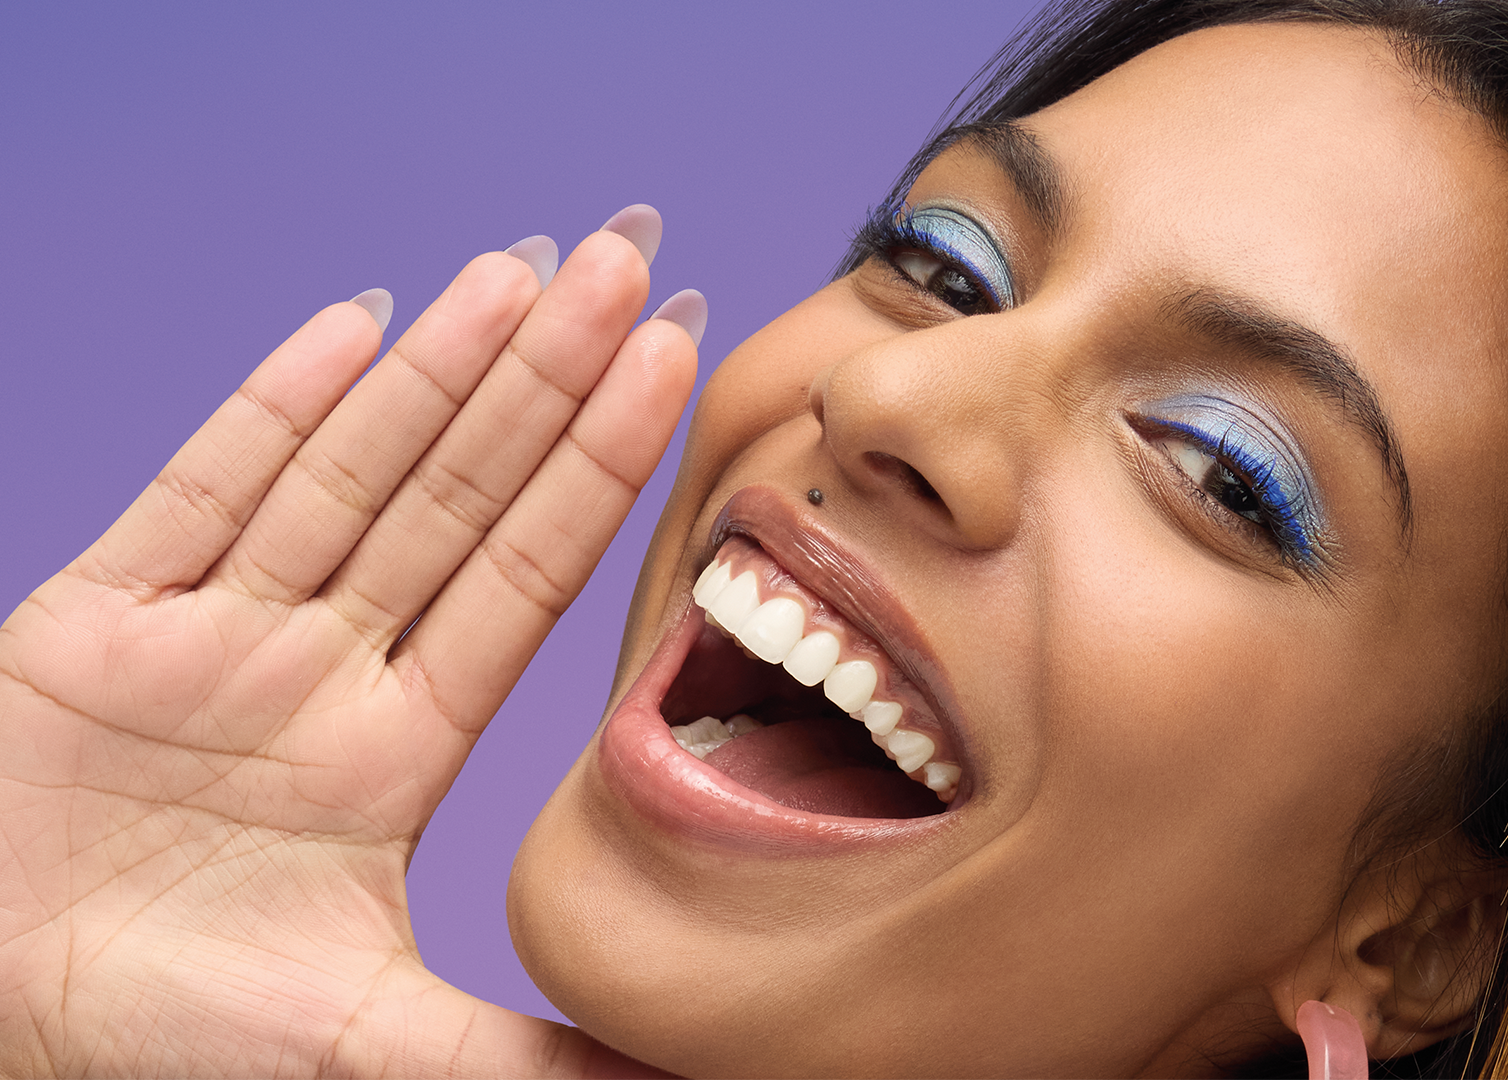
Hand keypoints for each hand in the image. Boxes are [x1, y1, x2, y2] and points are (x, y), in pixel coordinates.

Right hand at [0, 216, 693, 1076]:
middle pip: (461, 495)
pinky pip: (197, 490)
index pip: (529, 577)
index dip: (608, 467)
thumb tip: (698, 1075)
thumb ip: (531, 1062)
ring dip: (441, 365)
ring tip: (534, 264)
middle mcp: (320, 673)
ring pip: (352, 470)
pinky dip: (275, 406)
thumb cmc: (152, 1051)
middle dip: (549, 377)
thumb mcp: (373, 1056)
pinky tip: (360, 323)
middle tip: (640, 257)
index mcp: (392, 754)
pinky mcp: (93, 621)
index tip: (684, 364)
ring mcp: (212, 635)